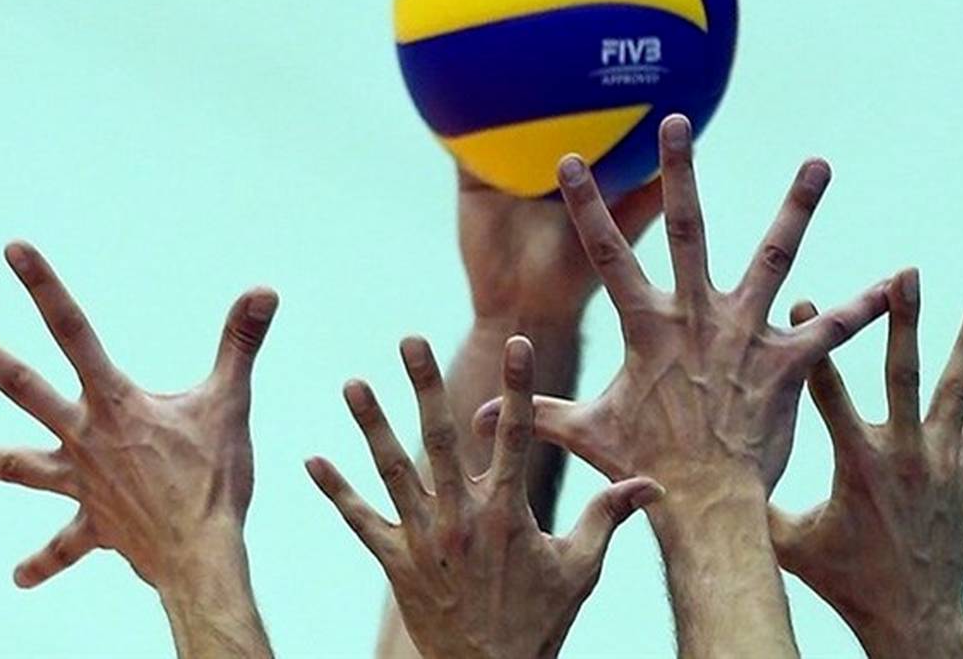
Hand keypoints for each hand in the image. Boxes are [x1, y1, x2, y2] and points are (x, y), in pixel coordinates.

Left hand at [0, 242, 275, 656]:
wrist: (200, 553)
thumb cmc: (216, 478)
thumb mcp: (230, 402)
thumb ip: (241, 342)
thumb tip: (264, 290)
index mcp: (116, 402)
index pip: (74, 331)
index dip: (44, 288)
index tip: (14, 251)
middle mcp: (86, 436)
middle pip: (22, 385)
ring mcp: (82, 481)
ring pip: (17, 466)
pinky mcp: (94, 523)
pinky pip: (65, 545)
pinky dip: (44, 561)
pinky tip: (19, 577)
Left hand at [308, 335, 662, 658]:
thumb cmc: (540, 621)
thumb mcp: (581, 569)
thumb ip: (607, 518)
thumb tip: (651, 485)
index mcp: (507, 513)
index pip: (518, 436)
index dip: (518, 386)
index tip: (515, 342)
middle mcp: (460, 518)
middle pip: (440, 439)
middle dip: (424, 386)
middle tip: (410, 341)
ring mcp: (423, 538)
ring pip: (392, 471)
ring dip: (371, 426)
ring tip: (352, 383)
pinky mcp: (395, 562)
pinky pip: (360, 521)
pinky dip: (336, 491)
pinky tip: (311, 459)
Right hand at [472, 115, 890, 496]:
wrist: (706, 506)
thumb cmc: (643, 466)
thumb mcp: (587, 434)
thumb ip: (538, 413)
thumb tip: (479, 413)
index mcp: (647, 327)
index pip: (606, 255)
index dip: (586, 206)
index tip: (573, 159)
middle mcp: (698, 316)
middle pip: (687, 231)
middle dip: (679, 175)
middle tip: (677, 123)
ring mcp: (746, 334)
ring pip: (774, 256)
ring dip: (796, 209)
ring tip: (818, 163)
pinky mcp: (786, 361)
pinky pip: (831, 326)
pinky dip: (865, 304)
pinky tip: (899, 280)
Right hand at [769, 272, 962, 658]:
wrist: (915, 617)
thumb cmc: (848, 580)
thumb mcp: (791, 543)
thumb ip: (756, 503)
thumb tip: (707, 476)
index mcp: (855, 463)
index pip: (827, 389)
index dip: (814, 343)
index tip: (806, 298)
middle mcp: (902, 453)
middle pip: (903, 373)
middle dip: (905, 320)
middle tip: (908, 275)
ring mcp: (940, 462)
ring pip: (954, 388)